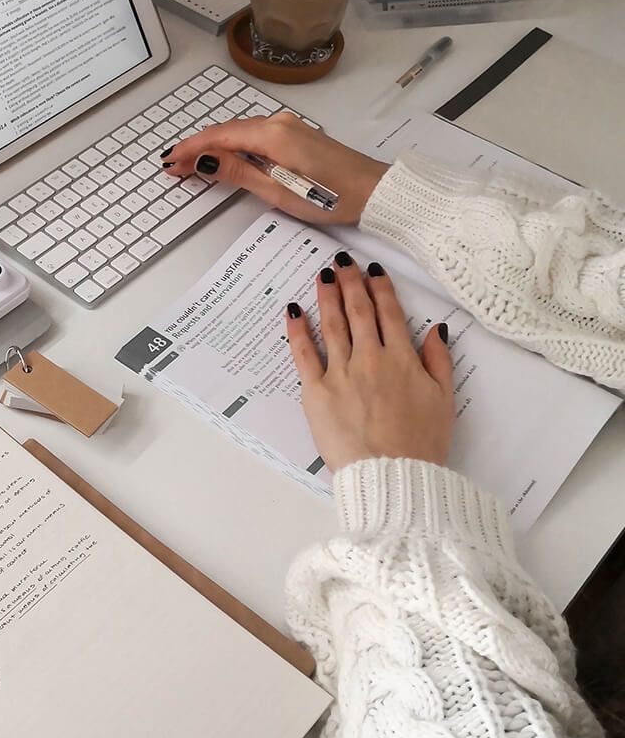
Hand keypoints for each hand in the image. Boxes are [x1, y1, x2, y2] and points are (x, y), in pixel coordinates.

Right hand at [161, 111, 387, 225]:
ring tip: (191, 166)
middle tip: (172, 168)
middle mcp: (277, 123)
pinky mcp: (296, 136)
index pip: (218, 137)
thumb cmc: (332, 196)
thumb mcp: (277, 190)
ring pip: (240, 134)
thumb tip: (202, 161)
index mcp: (271, 134)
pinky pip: (255, 137)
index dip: (190, 149)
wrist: (374, 191)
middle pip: (226, 132)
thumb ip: (237, 172)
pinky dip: (234, 147)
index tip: (168, 162)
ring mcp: (288, 127)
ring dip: (214, 149)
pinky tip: (225, 159)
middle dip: (197, 149)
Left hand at [286, 253, 453, 471]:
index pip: (389, 313)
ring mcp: (341, 374)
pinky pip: (304, 355)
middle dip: (350, 281)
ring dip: (327, 296)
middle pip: (358, 311)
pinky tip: (293, 312)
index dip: (380, 288)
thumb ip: (438, 361)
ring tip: (323, 276)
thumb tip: (435, 330)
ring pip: (332, 325)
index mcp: (401, 358)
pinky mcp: (316, 392)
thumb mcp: (444, 400)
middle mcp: (370, 358)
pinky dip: (298, 331)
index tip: (372, 270)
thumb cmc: (421, 443)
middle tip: (343, 261)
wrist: (393, 475)